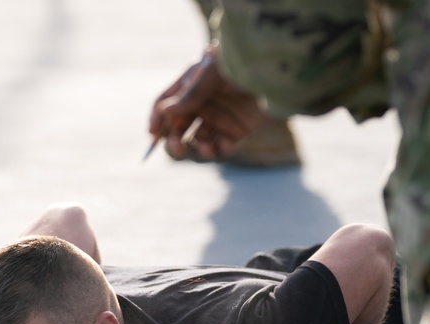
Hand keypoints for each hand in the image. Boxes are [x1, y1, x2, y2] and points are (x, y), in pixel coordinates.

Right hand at [148, 45, 266, 160]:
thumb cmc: (241, 65)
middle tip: (176, 148)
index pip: (165, 104)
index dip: (156, 120)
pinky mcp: (237, 131)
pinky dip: (217, 151)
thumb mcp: (212, 74)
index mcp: (190, 85)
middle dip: (173, 140)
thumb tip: (165, 111)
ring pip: (198, 141)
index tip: (152, 135)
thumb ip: (190, 94)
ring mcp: (219, 118)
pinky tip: (220, 146)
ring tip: (205, 147)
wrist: (277, 74)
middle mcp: (202, 103)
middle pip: (178, 127)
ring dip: (197, 149)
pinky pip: (220, 147)